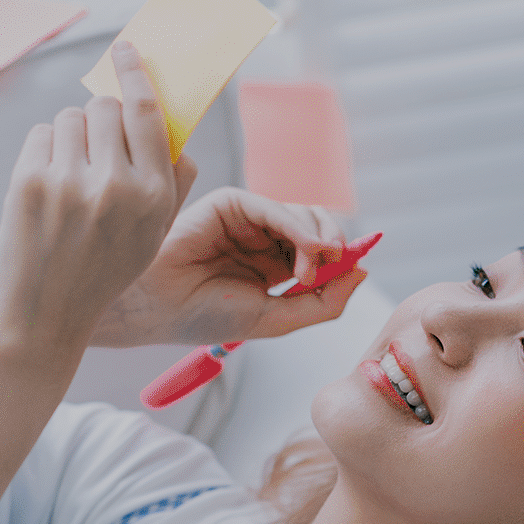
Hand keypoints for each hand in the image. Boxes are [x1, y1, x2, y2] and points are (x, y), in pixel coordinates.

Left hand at [0, 42, 198, 358]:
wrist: (45, 315)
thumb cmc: (103, 273)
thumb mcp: (151, 237)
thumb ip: (169, 184)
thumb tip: (172, 130)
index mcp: (153, 198)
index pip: (146, 112)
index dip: (135, 73)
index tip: (126, 49)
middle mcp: (117, 187)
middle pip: (106, 108)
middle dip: (100, 120)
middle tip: (94, 153)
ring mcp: (71, 183)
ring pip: (71, 118)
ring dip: (71, 138)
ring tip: (69, 182)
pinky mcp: (31, 181)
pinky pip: (42, 135)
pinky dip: (44, 154)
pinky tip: (46, 192)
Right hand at [87, 187, 368, 347]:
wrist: (161, 309)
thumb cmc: (207, 317)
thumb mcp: (279, 319)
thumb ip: (324, 302)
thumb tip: (363, 273)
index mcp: (275, 267)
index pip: (322, 252)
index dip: (344, 256)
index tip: (360, 264)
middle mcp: (265, 240)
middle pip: (318, 227)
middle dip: (333, 247)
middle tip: (326, 272)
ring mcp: (249, 221)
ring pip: (303, 215)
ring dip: (316, 241)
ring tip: (304, 274)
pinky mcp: (231, 204)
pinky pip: (274, 207)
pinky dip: (297, 226)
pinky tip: (305, 251)